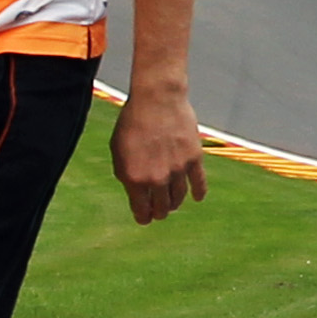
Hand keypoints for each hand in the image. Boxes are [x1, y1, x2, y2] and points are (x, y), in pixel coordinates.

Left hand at [112, 86, 210, 221]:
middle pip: (162, 208)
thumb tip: (134, 191)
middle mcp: (156, 179)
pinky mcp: (194, 159)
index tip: (145, 218)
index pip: (142, 211)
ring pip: (179, 198)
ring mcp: (177, 170)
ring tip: (173, 203)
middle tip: (159, 211)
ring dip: (175, 203)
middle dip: (159, 212)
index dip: (143, 217)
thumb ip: (125, 174)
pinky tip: (197, 197)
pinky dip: (198, 193)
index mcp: (134, 178)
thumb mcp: (117, 151)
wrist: (156, 99)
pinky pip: (199, 183)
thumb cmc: (132, 122)